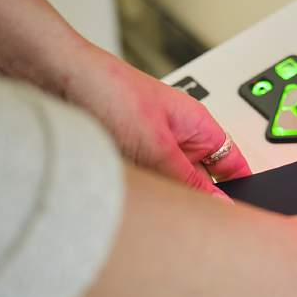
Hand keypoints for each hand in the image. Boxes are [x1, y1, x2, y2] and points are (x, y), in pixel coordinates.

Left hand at [64, 51, 250, 198]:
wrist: (54, 77)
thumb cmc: (109, 89)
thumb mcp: (157, 145)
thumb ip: (190, 179)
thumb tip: (221, 204)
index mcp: (198, 126)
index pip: (233, 163)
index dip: (242, 188)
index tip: (238, 216)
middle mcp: (178, 138)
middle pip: (203, 181)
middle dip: (198, 200)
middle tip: (192, 219)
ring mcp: (153, 149)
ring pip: (172, 186)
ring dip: (165, 197)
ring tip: (155, 203)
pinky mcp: (128, 158)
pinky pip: (147, 185)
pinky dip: (144, 194)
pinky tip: (135, 199)